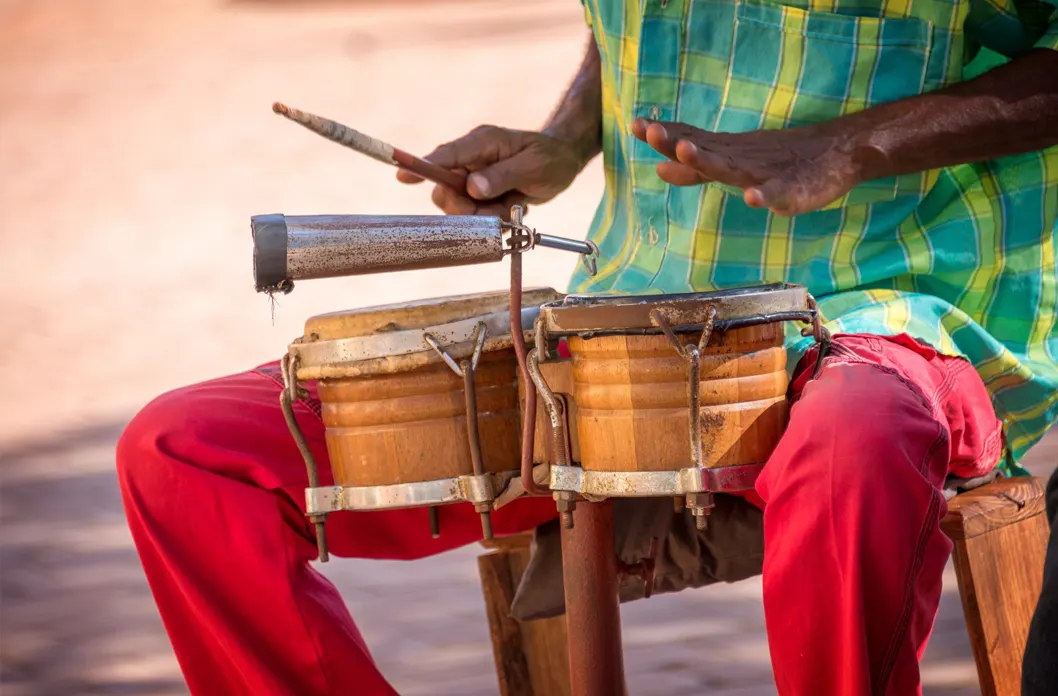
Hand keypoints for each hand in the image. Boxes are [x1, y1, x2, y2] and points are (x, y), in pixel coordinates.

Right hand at [396, 126, 587, 217]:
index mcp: (482, 143)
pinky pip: (474, 213)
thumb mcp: (533, 166)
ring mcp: (474, 175)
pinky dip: (492, 216)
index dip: (422, 166)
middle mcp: (472, 158)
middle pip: (445, 188)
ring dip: (483, 214)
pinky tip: (511, 205)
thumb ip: (503, 176)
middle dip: (464, 207)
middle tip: (492, 210)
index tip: (402, 176)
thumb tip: (472, 188)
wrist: (563, 162)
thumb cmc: (551, 158)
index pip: (445, 155)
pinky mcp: (479, 191)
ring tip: (511, 204)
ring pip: (459, 206)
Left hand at [632, 118, 865, 215]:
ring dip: (708, 160)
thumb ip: (696, 169)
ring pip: (733, 168)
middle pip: (704, 150)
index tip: (638, 126)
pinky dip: (765, 195)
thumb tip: (658, 166)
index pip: (690, 141)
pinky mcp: (794, 190)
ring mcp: (766, 174)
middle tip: (652, 132)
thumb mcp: (732, 163)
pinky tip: (752, 198)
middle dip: (677, 142)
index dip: (665, 135)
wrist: (835, 153)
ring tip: (686, 150)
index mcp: (727, 153)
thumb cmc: (777, 161)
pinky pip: (778, 193)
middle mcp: (741, 159)